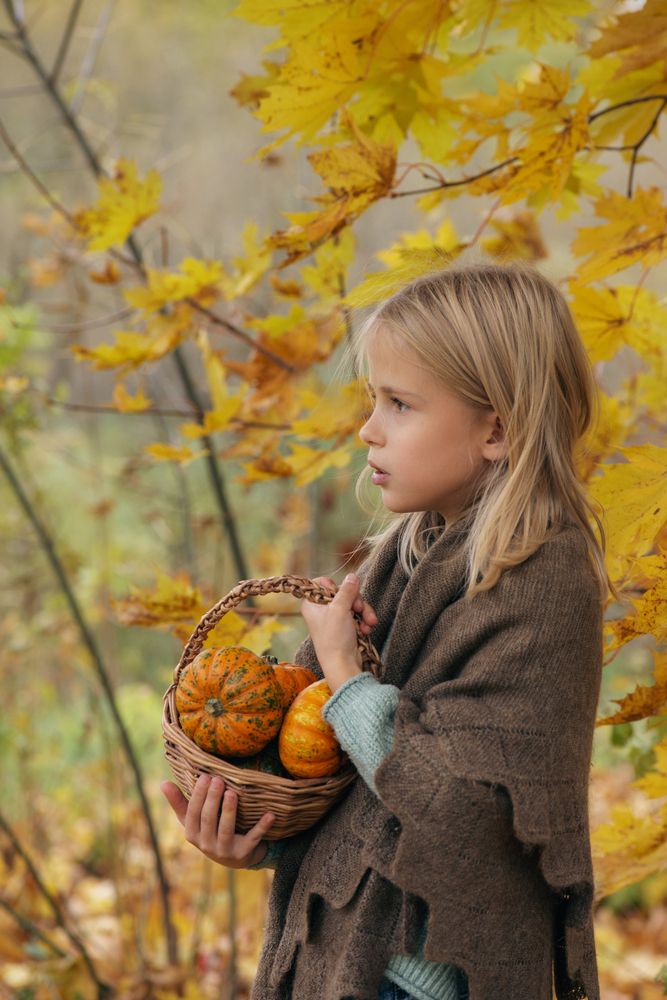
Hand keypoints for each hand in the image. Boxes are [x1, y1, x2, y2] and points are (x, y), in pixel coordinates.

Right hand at [160, 775, 274, 868]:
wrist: (236, 857)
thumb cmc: (210, 831)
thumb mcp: (193, 820)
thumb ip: (180, 803)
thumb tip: (162, 782)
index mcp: (192, 834)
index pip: (193, 813)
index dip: (198, 796)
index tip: (204, 776)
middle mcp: (206, 845)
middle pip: (208, 819)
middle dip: (213, 799)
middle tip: (218, 779)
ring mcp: (225, 851)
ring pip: (226, 829)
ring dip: (230, 811)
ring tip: (233, 793)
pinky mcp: (244, 854)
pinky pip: (253, 838)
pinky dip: (262, 826)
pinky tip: (270, 814)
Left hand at [301, 573, 377, 692]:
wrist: (342, 664)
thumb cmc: (334, 638)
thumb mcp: (340, 609)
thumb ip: (347, 590)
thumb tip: (352, 576)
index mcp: (311, 603)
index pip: (322, 583)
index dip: (334, 586)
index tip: (340, 594)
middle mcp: (321, 609)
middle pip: (342, 592)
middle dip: (356, 601)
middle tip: (360, 610)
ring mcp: (334, 618)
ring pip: (352, 603)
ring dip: (363, 612)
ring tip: (369, 623)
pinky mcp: (345, 626)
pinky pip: (357, 615)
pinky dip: (363, 621)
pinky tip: (367, 629)